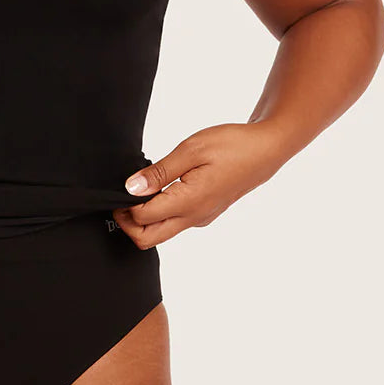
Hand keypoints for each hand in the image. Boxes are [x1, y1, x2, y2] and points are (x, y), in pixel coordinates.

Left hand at [113, 122, 283, 248]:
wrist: (265, 150)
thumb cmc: (231, 145)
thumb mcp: (191, 149)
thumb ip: (159, 171)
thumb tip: (131, 188)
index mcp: (189, 202)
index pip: (142, 218)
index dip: (123, 206)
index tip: (117, 189)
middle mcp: (194, 217)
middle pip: (148, 239)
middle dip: (128, 224)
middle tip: (122, 198)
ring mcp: (201, 218)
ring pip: (162, 234)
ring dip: (143, 220)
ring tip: (140, 190)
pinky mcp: (205, 214)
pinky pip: (175, 224)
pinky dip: (160, 215)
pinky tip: (159, 190)